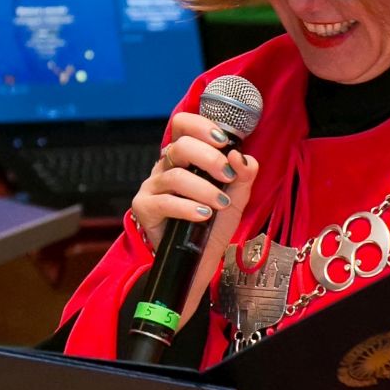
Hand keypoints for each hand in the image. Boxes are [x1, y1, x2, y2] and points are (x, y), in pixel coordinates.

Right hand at [131, 111, 257, 318]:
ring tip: (220, 204)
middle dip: (208, 158)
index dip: (202, 126)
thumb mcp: (237, 198)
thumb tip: (241, 156)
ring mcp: (152, 187)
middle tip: (227, 176)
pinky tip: (203, 216)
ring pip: (175, 175)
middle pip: (179, 145)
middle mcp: (165, 167)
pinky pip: (165, 202)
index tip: (224, 141)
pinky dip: (188, 207)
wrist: (197, 264)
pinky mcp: (144, 209)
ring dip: (204, 189)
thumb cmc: (212, 227)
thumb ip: (244, 175)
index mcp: (184, 157)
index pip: (183, 125)